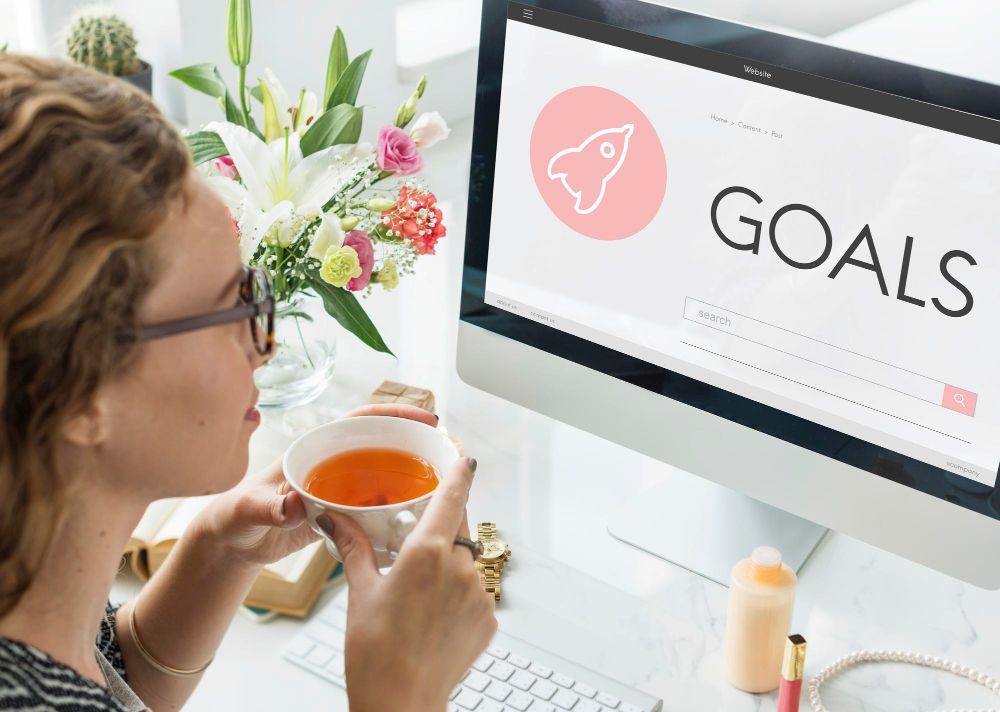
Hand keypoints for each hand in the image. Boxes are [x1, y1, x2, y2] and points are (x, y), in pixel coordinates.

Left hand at [195, 404, 439, 567]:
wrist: (232, 544)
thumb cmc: (235, 518)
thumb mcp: (249, 510)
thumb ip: (270, 506)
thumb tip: (294, 503)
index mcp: (314, 449)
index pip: (361, 421)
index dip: (395, 415)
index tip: (426, 418)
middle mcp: (333, 463)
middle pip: (382, 445)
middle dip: (416, 444)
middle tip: (449, 452)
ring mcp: (340, 489)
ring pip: (384, 476)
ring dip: (412, 478)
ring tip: (445, 485)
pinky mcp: (342, 515)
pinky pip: (377, 508)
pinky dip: (398, 511)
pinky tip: (417, 520)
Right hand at [319, 456, 495, 711]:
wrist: (400, 703)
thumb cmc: (375, 653)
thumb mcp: (360, 591)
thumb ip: (353, 547)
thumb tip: (334, 519)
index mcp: (428, 553)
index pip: (453, 495)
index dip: (460, 471)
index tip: (464, 456)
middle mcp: (460, 568)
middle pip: (460, 526)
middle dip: (443, 525)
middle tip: (418, 539)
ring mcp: (479, 594)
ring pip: (467, 561)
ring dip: (449, 564)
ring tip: (418, 593)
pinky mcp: (488, 619)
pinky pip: (475, 591)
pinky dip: (457, 594)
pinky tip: (432, 615)